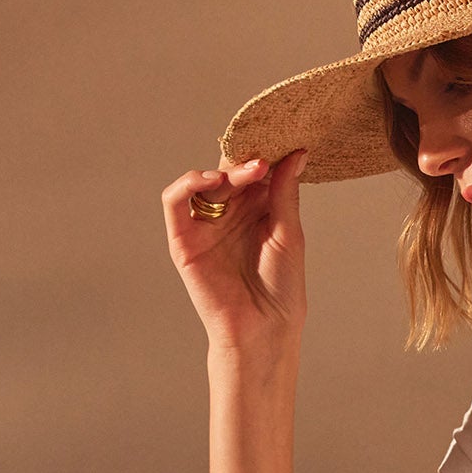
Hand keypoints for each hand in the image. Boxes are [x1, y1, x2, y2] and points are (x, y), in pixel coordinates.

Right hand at [161, 150, 309, 348]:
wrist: (264, 328)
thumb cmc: (282, 289)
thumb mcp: (289, 233)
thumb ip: (285, 192)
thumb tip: (296, 153)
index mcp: (257, 212)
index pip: (253, 172)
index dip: (264, 156)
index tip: (283, 144)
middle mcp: (230, 216)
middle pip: (229, 173)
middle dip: (246, 162)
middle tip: (264, 159)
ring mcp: (206, 226)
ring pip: (205, 183)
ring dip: (224, 171)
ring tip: (248, 173)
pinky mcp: (183, 240)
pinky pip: (175, 202)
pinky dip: (187, 183)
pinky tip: (211, 180)